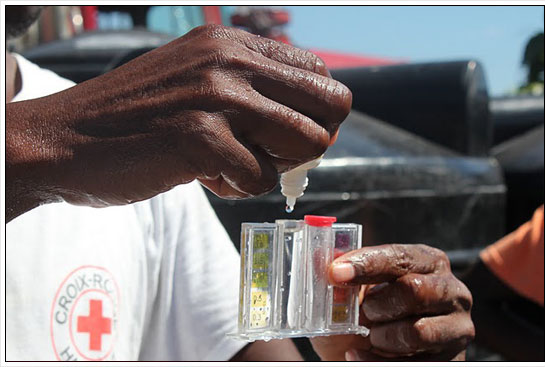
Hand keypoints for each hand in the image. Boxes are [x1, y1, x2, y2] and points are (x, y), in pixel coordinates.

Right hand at [6, 25, 350, 219]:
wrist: (65, 138)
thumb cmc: (136, 117)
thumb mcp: (198, 79)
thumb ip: (252, 87)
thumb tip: (312, 122)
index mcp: (234, 43)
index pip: (321, 75)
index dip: (314, 113)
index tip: (283, 133)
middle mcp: (232, 61)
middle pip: (330, 108)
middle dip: (305, 143)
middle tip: (264, 154)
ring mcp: (218, 97)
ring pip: (306, 145)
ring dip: (272, 166)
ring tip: (228, 163)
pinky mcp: (201, 139)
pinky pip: (261, 181)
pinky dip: (236, 188)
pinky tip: (200, 174)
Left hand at [310, 244, 473, 360]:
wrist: (375, 353)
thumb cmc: (368, 316)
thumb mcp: (355, 292)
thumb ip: (343, 275)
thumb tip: (320, 259)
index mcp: (428, 262)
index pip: (399, 257)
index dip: (366, 263)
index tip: (336, 272)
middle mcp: (451, 290)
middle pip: (413, 290)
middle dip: (377, 304)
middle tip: (362, 313)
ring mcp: (457, 327)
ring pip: (417, 332)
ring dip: (381, 337)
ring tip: (370, 336)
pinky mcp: (454, 360)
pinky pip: (414, 364)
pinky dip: (377, 362)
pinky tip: (358, 354)